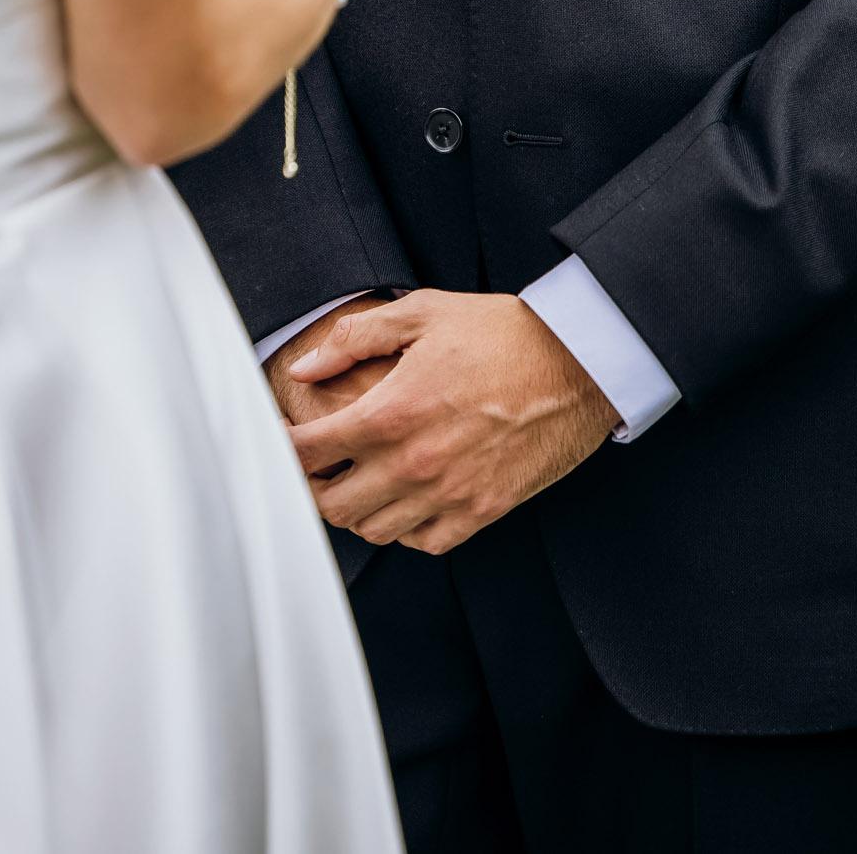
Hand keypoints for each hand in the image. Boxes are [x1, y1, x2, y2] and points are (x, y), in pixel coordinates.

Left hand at [286, 289, 618, 552]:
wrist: (578, 364)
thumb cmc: (502, 333)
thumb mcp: (422, 313)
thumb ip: (355, 338)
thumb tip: (307, 366)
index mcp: (392, 412)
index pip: (311, 451)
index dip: (282, 446)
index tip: (279, 437)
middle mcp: (414, 463)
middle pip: (333, 504)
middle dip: (311, 484)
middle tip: (313, 463)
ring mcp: (449, 495)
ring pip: (374, 529)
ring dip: (355, 508)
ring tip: (356, 480)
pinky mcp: (482, 513)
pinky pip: (423, 542)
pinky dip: (403, 527)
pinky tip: (404, 497)